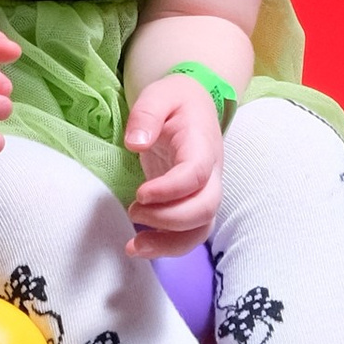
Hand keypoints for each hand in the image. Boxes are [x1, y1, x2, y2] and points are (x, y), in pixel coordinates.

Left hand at [121, 71, 222, 256]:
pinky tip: (139, 247)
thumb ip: (146, 114)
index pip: (195, 175)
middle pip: (205, 208)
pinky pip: (189, 234)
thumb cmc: (175, 101)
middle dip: (168, 220)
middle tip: (134, 211)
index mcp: (201, 146)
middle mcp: (211, 174)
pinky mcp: (192, 204)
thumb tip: (135, 144)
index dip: (170, 190)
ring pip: (200, 229)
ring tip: (133, 247)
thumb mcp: (158, 95)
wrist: (195, 105)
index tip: (140, 194)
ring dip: (169, 244)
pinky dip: (167, 246)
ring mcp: (205, 192)